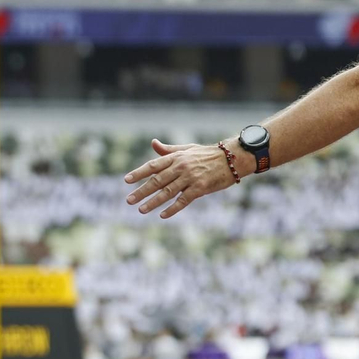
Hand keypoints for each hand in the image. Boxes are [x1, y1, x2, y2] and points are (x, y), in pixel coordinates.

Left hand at [124, 139, 240, 218]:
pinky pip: (183, 200)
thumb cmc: (207, 154)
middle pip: (157, 181)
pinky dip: (172, 208)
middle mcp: (181, 167)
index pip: (153, 165)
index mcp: (176, 157)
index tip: (126, 180)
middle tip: (128, 200)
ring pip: (167, 192)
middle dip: (141, 191)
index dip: (139, 173)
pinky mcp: (200, 187)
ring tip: (141, 210)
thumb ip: (168, 150)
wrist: (232, 158)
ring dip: (153, 202)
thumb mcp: (187, 149)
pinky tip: (162, 215)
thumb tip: (153, 143)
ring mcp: (190, 177)